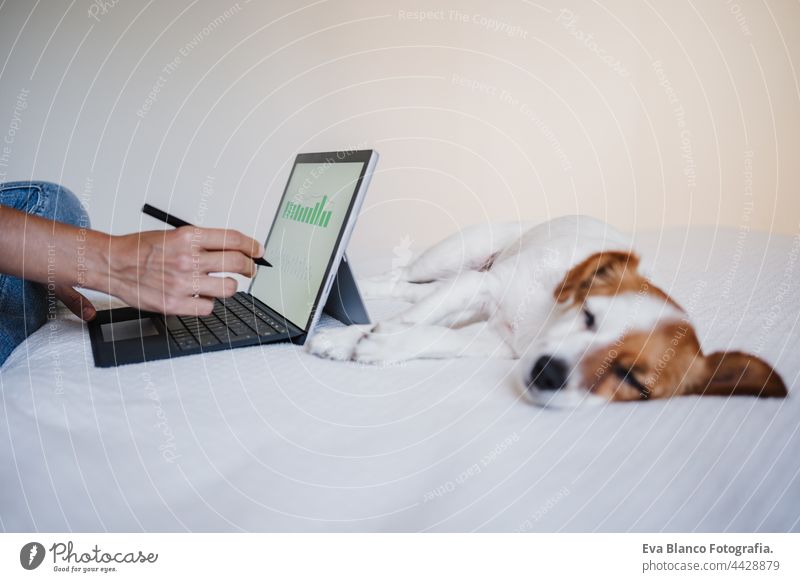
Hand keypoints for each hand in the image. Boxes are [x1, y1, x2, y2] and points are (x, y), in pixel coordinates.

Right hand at [101, 226, 263, 314]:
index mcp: (188, 237)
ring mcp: (182, 283)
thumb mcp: (173, 235)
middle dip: (250, 267)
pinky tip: (200, 297)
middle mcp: (187, 259)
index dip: (252, 245)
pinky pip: (208, 307)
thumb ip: (202, 243)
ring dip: (230, 287)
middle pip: (236, 263)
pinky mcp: (175, 304)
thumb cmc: (140, 250)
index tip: (259, 251)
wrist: (112, 264)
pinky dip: (207, 303)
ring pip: (228, 288)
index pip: (233, 239)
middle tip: (251, 269)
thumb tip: (232, 250)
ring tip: (222, 284)